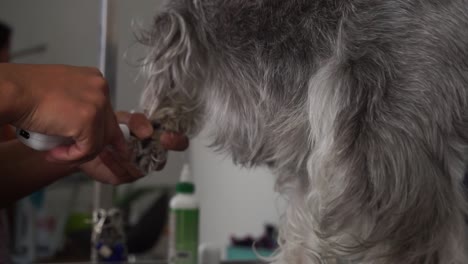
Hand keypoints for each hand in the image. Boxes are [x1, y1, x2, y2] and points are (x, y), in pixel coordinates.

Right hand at [1, 64, 126, 162]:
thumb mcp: (61, 93)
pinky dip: (71, 156)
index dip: (102, 133)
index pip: (108, 113)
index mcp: (94, 80)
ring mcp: (97, 104)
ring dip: (77, 153)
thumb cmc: (25, 91)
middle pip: (108, 128)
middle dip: (92, 146)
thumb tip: (82, 124)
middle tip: (74, 155)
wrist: (11, 92)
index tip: (103, 147)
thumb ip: (77, 105)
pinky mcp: (89, 120)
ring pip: (99, 142)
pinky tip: (54, 153)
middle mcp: (100, 89)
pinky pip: (88, 150)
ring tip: (56, 152)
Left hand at [79, 112, 188, 184]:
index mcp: (156, 138)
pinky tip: (106, 154)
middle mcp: (149, 155)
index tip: (167, 137)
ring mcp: (138, 168)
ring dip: (127, 157)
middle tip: (142, 144)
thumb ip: (138, 121)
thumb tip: (148, 131)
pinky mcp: (123, 177)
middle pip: (161, 160)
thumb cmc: (107, 128)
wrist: (84, 141)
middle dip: (154, 153)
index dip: (176, 140)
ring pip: (141, 168)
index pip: (177, 141)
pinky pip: (124, 174)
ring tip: (112, 145)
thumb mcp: (124, 118)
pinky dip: (113, 163)